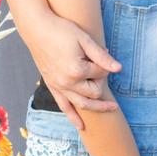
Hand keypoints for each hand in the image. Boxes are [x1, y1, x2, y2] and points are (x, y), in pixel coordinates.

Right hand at [26, 13, 120, 128]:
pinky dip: (73, 117)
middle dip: (102, 82)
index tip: (105, 53)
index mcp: (76, 70)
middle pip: (94, 92)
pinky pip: (64, 106)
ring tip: (111, 109)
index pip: (100, 73)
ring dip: (97, 108)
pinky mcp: (52, 86)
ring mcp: (58, 87)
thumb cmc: (62, 30)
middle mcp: (67, 83)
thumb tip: (118, 68)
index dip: (106, 65)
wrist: (37, 29)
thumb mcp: (84, 39)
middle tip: (105, 71)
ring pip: (81, 104)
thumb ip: (101, 56)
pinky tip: (81, 126)